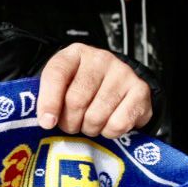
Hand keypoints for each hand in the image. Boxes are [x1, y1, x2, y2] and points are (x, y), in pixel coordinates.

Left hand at [36, 43, 153, 137]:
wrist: (117, 86)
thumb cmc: (82, 88)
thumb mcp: (61, 86)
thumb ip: (48, 98)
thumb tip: (47, 122)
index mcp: (74, 54)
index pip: (56, 74)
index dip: (48, 102)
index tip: (47, 122)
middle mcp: (100, 59)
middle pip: (76, 100)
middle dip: (70, 122)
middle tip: (71, 125)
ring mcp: (123, 72)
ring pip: (96, 116)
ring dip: (89, 128)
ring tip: (89, 122)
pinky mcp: (141, 90)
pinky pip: (118, 124)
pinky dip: (109, 132)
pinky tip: (108, 123)